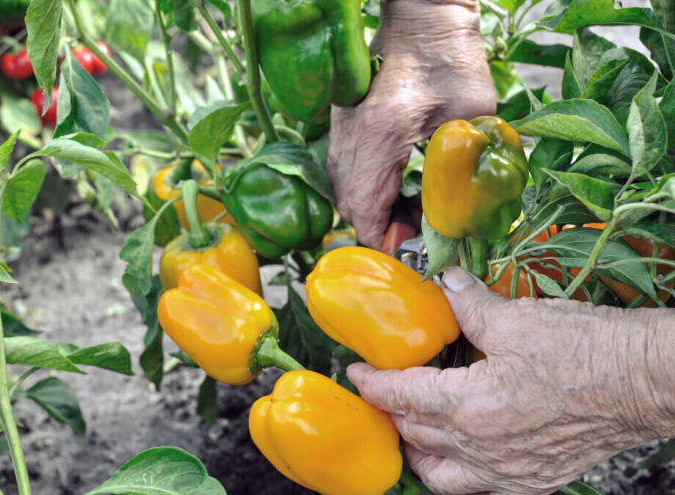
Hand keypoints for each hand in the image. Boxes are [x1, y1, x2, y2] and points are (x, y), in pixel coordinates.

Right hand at [327, 0, 495, 249]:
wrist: (421, 16)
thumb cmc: (449, 57)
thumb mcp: (471, 114)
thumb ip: (462, 167)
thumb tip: (458, 216)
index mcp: (379, 136)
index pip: (365, 211)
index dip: (385, 241)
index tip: (413, 251)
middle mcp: (348, 138)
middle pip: (350, 208)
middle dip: (381, 230)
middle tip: (418, 234)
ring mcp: (339, 132)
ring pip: (344, 193)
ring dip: (374, 212)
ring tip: (411, 213)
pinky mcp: (342, 126)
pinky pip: (345, 173)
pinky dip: (367, 191)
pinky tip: (397, 188)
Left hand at [347, 267, 674, 494]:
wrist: (647, 382)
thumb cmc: (589, 350)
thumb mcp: (518, 318)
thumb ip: (470, 305)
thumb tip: (445, 284)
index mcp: (471, 406)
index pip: (402, 396)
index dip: (373, 383)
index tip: (357, 373)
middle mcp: (484, 448)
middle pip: (415, 434)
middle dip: (391, 411)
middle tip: (383, 389)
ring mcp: (509, 470)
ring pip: (439, 472)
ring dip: (417, 448)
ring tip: (412, 424)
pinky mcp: (533, 478)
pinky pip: (477, 486)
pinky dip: (455, 470)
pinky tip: (457, 451)